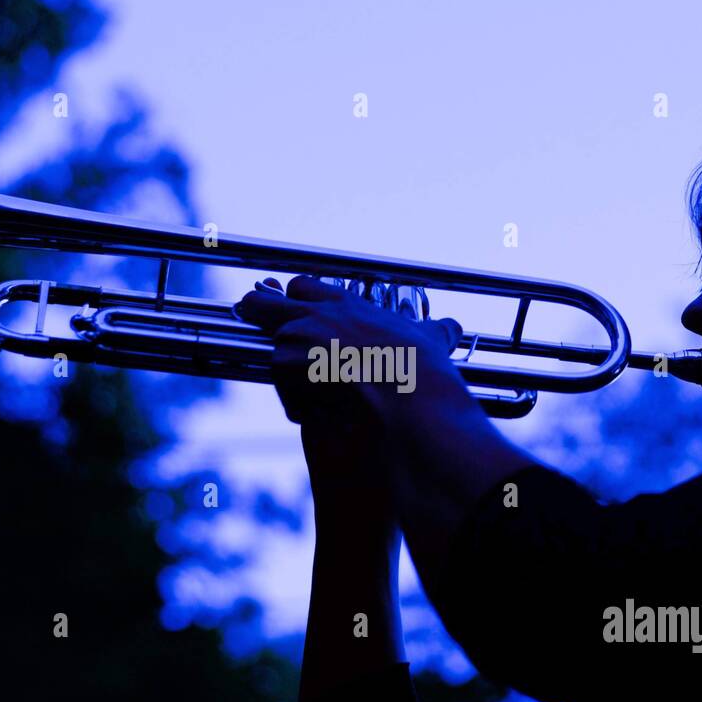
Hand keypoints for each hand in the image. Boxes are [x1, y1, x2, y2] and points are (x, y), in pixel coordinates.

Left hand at [234, 275, 465, 429]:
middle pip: (266, 303)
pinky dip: (300, 406)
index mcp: (345, 305)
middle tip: (248, 314)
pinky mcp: (285, 367)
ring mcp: (296, 339)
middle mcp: (314, 316)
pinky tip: (324, 413)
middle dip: (256, 310)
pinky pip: (285, 391)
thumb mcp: (429, 340)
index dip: (295, 299)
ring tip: (313, 395)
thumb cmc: (418, 369)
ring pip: (276, 352)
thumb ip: (435, 331)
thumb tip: (452, 327)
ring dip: (288, 375)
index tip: (293, 308)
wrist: (401, 398)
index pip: (304, 288)